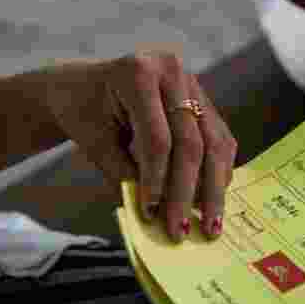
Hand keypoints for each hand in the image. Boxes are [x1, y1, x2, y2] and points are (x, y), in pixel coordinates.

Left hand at [46, 52, 236, 241]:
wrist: (85, 85)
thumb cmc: (83, 111)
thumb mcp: (93, 139)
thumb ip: (122, 171)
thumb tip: (154, 211)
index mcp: (139, 72)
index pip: (158, 138)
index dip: (158, 180)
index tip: (151, 214)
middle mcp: (172, 72)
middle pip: (192, 142)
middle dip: (187, 193)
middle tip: (182, 232)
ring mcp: (193, 84)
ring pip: (215, 143)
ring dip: (213, 188)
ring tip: (210, 225)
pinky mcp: (205, 101)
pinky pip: (220, 140)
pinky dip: (218, 172)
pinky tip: (213, 200)